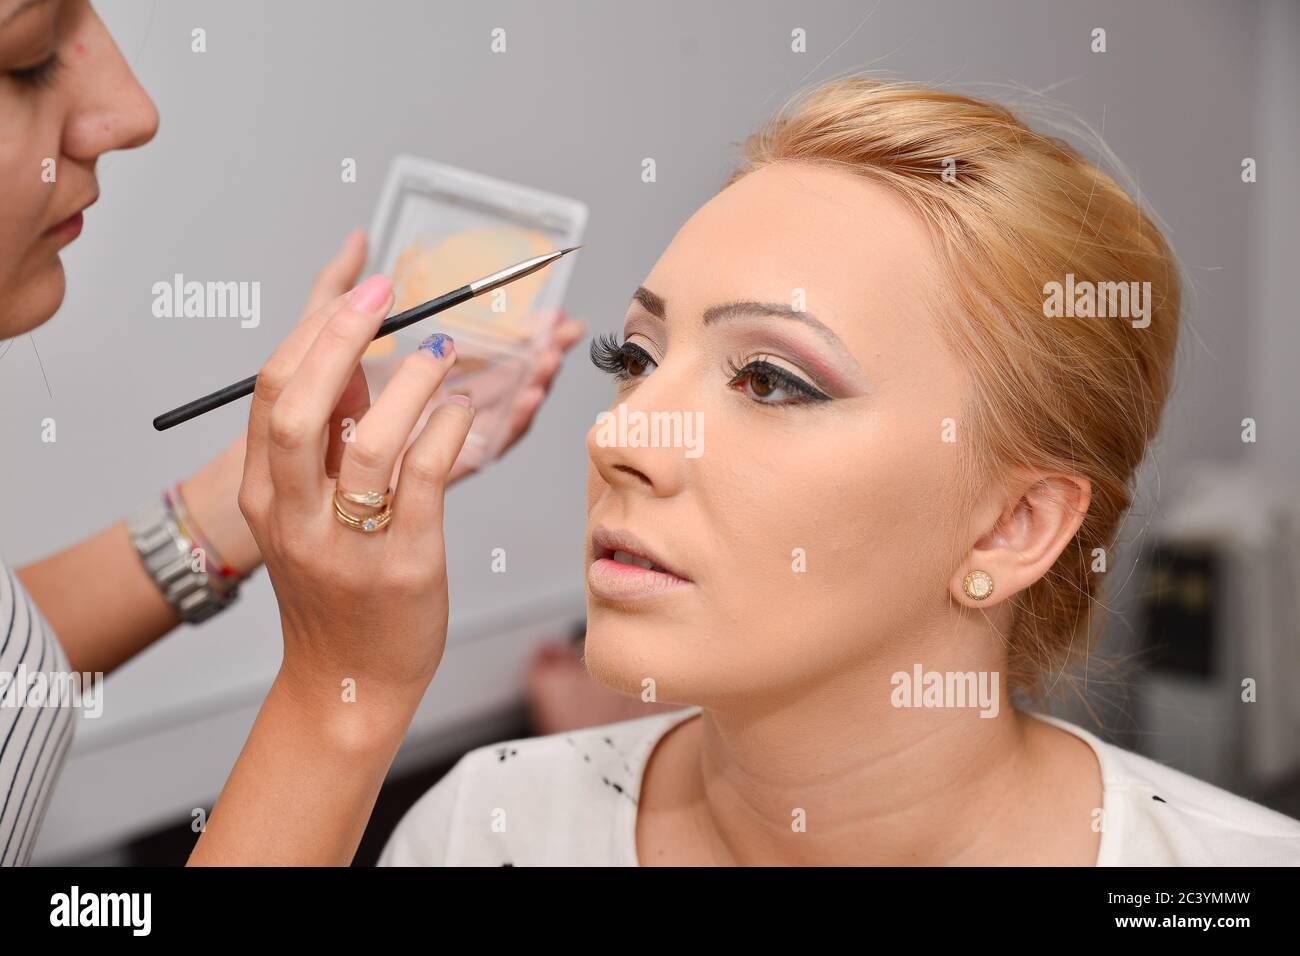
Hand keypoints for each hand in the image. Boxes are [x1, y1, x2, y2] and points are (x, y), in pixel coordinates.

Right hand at [182, 231, 585, 568]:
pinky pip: (425, 480)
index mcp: (264, 494)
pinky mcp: (405, 564)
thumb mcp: (308, 512)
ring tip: (444, 352)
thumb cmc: (334, 589)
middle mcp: (295, 517)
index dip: (317, 331)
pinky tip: (462, 410)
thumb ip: (328, 438)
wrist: (346, 684)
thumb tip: (354, 360)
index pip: (274, 392)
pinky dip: (446, 430)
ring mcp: (348, 545)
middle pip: (300, 408)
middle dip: (343, 337)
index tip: (361, 289)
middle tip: (388, 294)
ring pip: (370, 443)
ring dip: (412, 384)